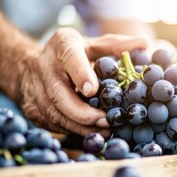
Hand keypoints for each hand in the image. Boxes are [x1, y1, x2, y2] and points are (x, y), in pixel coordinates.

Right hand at [18, 28, 147, 136]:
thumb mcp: (93, 44)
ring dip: (80, 127)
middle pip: (59, 95)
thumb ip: (117, 46)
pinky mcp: (31, 108)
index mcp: (62, 44)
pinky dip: (72, 131)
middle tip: (107, 121)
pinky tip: (90, 132)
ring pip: (55, 114)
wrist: (31, 64)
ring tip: (104, 130)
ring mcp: (34, 89)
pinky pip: (52, 124)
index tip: (92, 90)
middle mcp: (44, 66)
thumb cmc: (72, 54)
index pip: (70, 57)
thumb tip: (144, 45)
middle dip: (83, 113)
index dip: (80, 74)